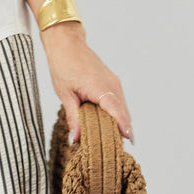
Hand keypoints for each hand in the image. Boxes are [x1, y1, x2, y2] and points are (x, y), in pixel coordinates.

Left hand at [40, 22, 133, 144]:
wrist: (67, 43)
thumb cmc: (63, 65)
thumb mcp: (65, 94)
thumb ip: (74, 118)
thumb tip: (76, 138)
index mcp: (100, 87)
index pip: (116, 110)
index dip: (123, 126)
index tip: (129, 141)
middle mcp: (112, 84)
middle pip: (123, 111)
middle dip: (123, 129)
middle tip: (118, 150)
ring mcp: (114, 82)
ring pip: (122, 107)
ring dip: (120, 122)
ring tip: (115, 141)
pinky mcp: (112, 81)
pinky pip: (118, 100)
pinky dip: (117, 113)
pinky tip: (110, 124)